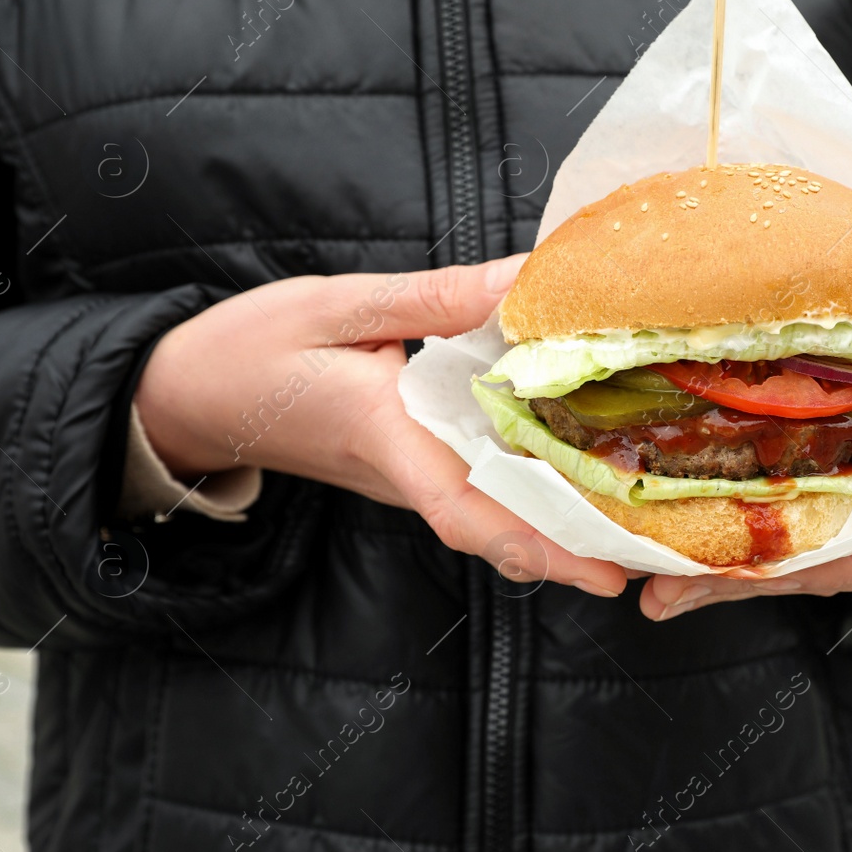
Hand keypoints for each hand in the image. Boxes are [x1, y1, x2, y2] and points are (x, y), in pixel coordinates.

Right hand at [133, 258, 629, 597]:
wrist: (186, 396)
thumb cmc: (249, 349)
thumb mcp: (338, 305)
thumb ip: (437, 298)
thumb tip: (528, 280)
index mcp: (388, 437)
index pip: (469, 509)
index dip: (542, 545)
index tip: (609, 571)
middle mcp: (406, 472)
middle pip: (502, 527)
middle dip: (579, 550)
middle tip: (665, 558)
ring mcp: (408, 477)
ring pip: (496, 513)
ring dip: (564, 526)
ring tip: (645, 525)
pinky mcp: (409, 465)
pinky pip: (480, 487)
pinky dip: (533, 489)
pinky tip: (582, 466)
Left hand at [640, 227, 851, 618]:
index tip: (797, 568)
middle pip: (829, 568)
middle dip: (754, 583)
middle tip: (671, 592)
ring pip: (793, 559)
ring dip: (724, 576)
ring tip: (651, 589)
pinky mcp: (819, 485)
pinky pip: (773, 522)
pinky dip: (721, 536)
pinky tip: (656, 544)